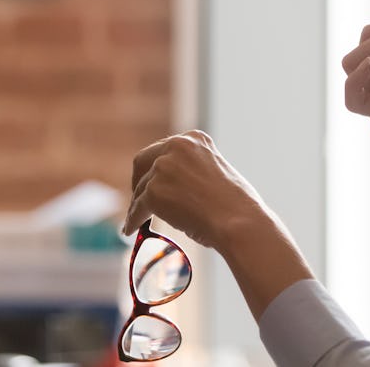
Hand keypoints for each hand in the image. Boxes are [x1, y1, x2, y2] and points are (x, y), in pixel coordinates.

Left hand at [122, 130, 266, 249]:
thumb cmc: (236, 206)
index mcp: (195, 138)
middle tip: (140, 198)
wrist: (238, 222)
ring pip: (140, 189)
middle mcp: (176, 146)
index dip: (155, 167)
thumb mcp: (216, 172)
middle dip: (139, 180)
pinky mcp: (153, 191)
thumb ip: (193, 171)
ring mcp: (163, 168)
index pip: (164, 149)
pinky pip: (137, 209)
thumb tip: (173, 187)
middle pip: (143, 161)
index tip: (152, 180)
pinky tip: (131, 230)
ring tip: (136, 220)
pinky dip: (133, 220)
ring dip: (138, 205)